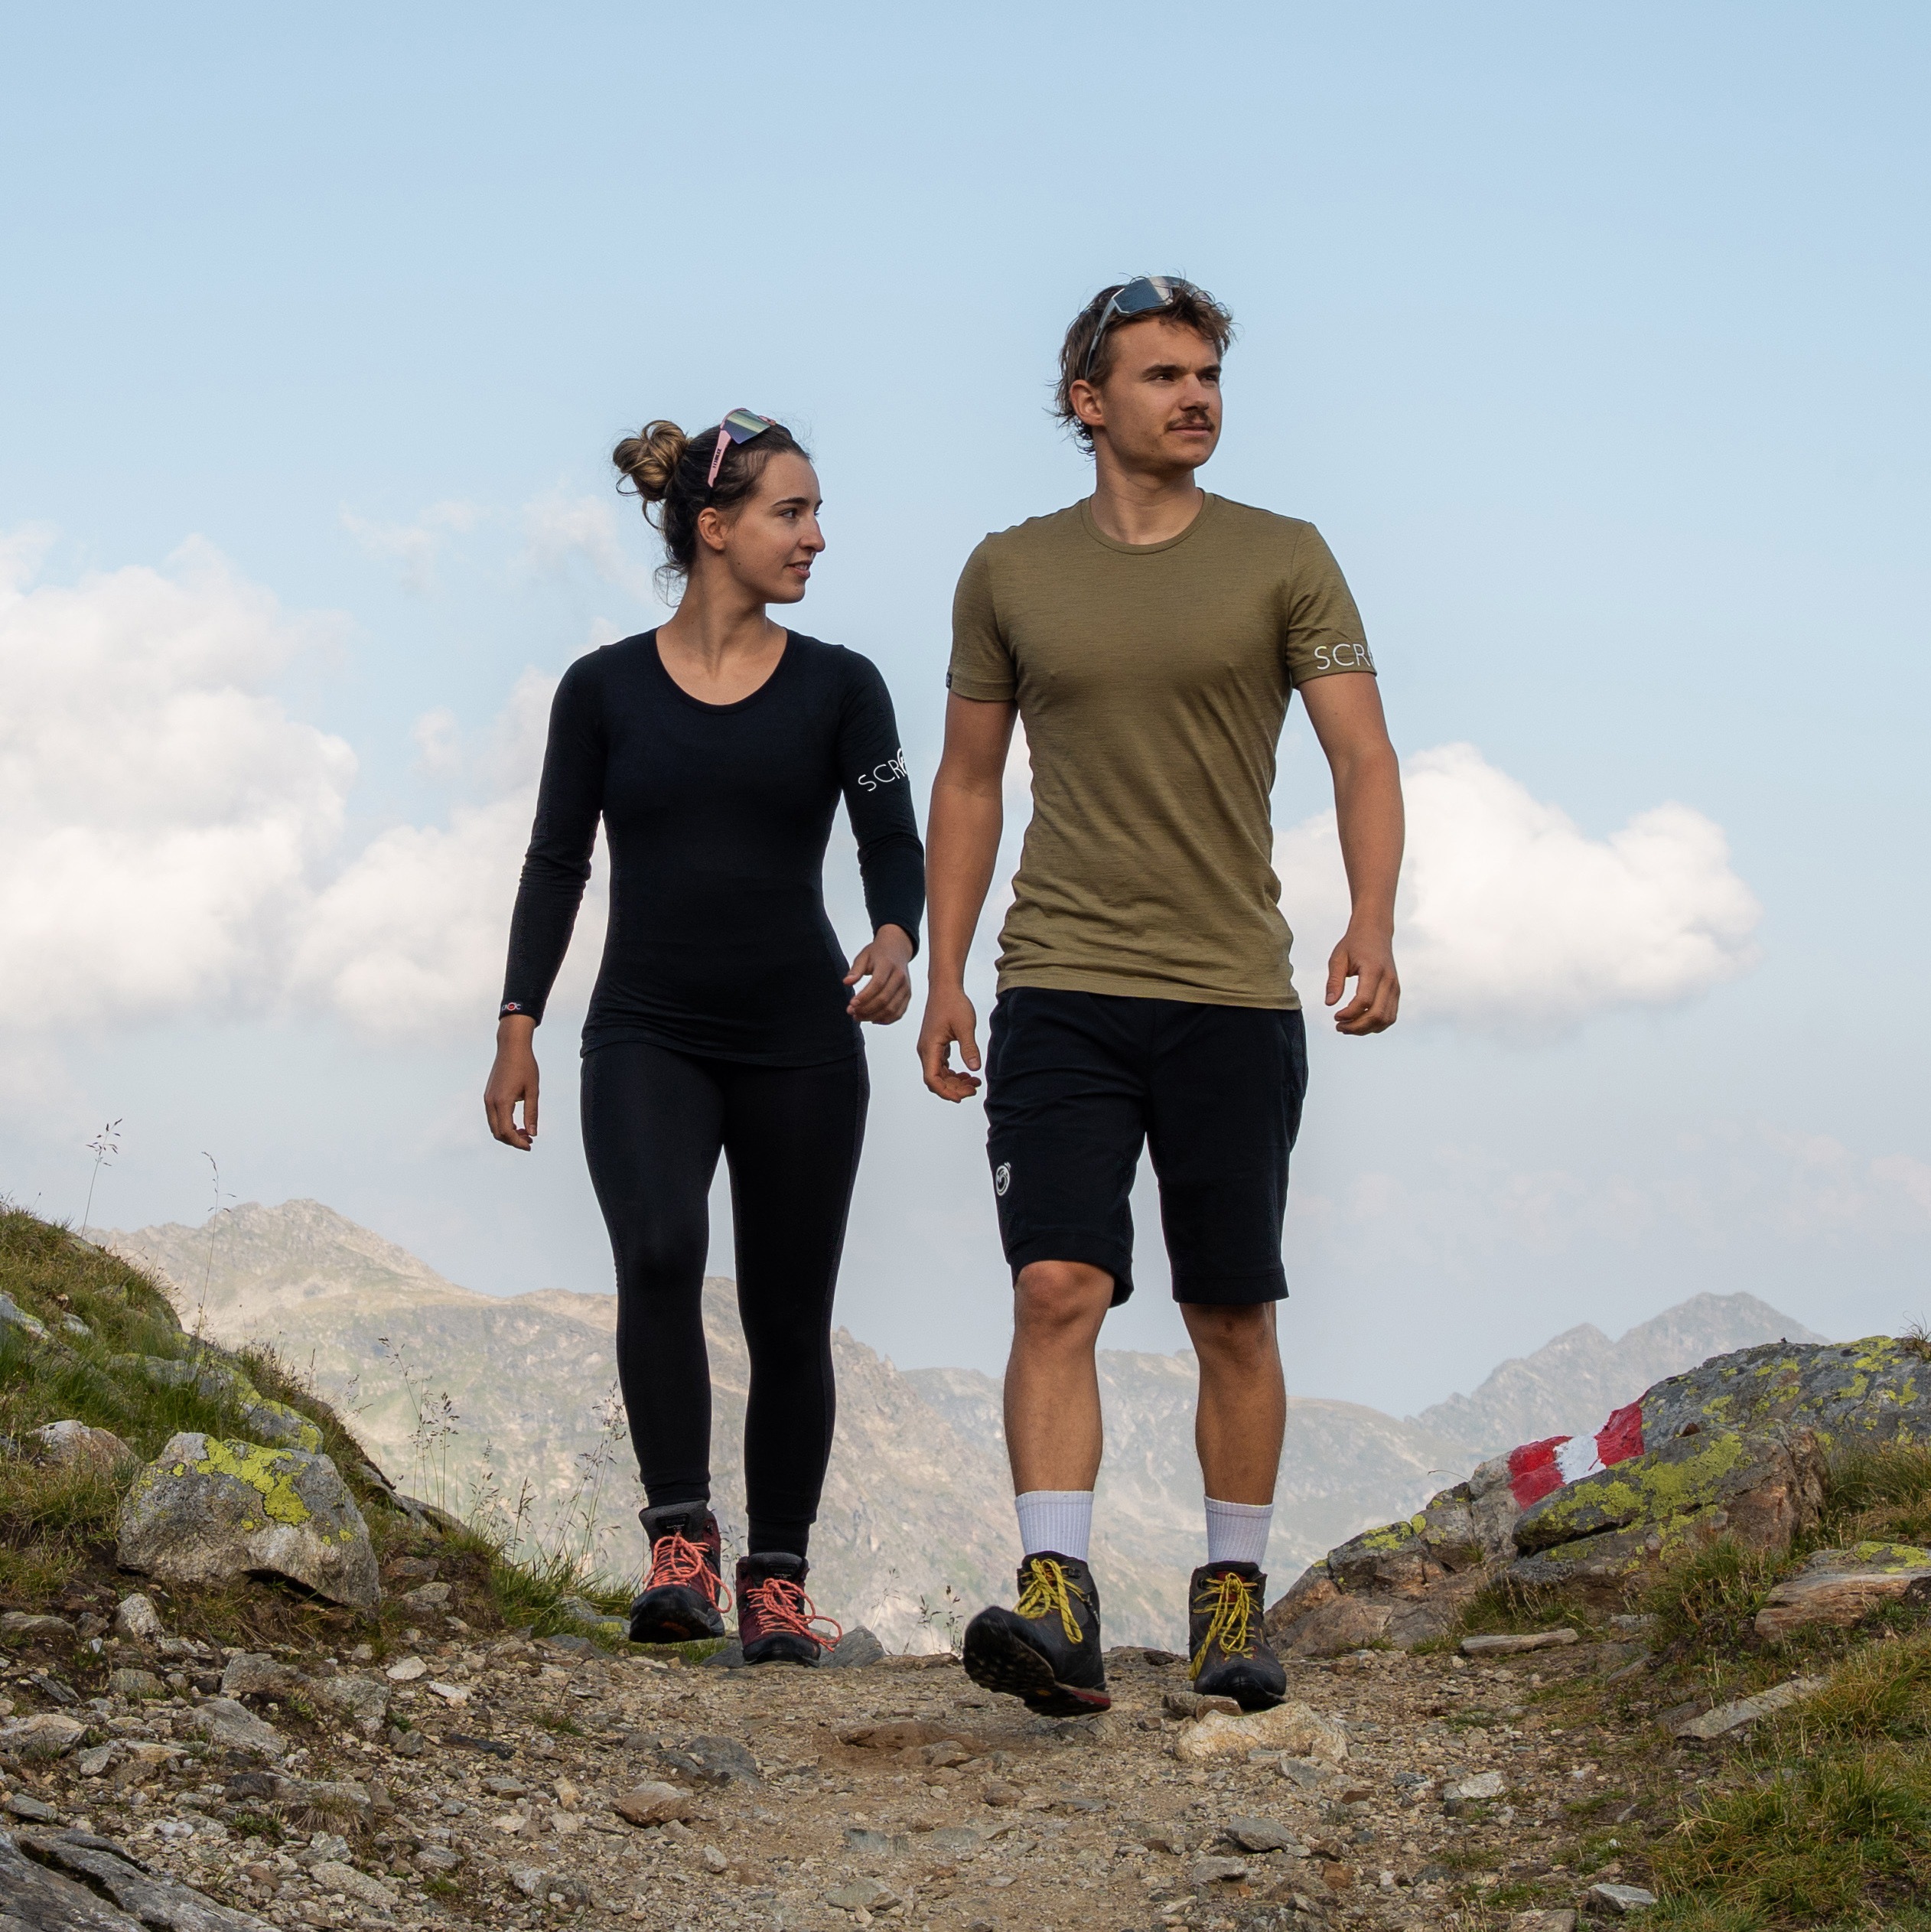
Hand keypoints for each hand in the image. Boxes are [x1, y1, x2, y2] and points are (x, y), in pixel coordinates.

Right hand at [484, 1015, 540, 1148]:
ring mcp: (488, 1098)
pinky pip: (493, 1117)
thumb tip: (533, 1134)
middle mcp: (491, 1102)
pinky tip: (517, 1123)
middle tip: (529, 1141)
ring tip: (525, 1133)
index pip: (507, 1131)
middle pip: (498, 1132)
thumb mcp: (533, 1090)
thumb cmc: (525, 1066)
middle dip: (513, 1140)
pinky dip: (503, 1124)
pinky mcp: (488, 1095)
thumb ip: (532, 1113)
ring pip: (494, 1126)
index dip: (518, 1142)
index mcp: (502, 1101)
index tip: (530, 1145)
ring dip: (508, 1133)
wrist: (511, 1047)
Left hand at [845, 924, 914, 1024]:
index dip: (864, 997)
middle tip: (852, 1012)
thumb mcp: (864, 956)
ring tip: (859, 1017)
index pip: (877, 984)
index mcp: (888, 965)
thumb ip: (855, 970)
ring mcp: (905, 987)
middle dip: (866, 1009)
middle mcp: (900, 977)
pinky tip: (873, 1019)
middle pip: (884, 999)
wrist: (897, 949)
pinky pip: (899, 1013)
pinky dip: (886, 1020)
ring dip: (873, 1017)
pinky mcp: (907, 995)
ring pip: (891, 1009)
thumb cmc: (879, 953)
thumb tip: (846, 982)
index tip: (851, 1004)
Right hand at [918, 982, 983, 1100]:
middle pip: (936, 1080)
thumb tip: (975, 1068)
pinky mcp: (935, 1045)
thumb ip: (969, 1048)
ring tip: (974, 1083)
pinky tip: (968, 1073)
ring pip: (940, 1074)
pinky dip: (954, 1072)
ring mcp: (930, 1048)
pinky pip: (942, 1065)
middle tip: (974, 1089)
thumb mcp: (965, 1026)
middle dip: (954, 1088)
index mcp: (930, 1048)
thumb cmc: (953, 1003)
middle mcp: (926, 1050)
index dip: (945, 1092)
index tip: (962, 1097)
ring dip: (955, 1081)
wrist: (945, 987)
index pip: (932, 1079)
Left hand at [1325, 925, 1400, 1034]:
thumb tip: (1330, 1004)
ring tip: (1348, 1027)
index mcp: (1374, 970)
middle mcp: (1389, 980)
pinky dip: (1376, 1025)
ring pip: (1386, 1019)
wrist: (1375, 931)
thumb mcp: (1338, 958)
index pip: (1364, 1001)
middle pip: (1377, 1015)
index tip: (1335, 1016)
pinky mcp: (1396, 992)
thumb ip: (1334, 981)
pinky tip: (1360, 1023)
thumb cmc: (1355, 943)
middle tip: (1339, 1027)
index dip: (1349, 1014)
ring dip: (1366, 1029)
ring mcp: (1395, 987)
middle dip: (1357, 1027)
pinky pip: (1390, 1016)